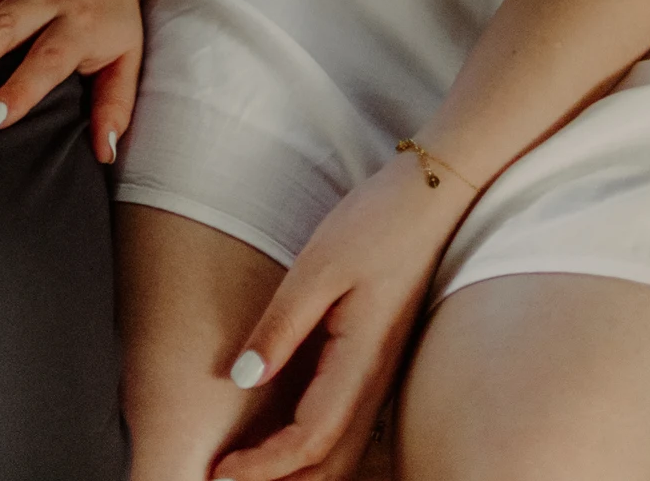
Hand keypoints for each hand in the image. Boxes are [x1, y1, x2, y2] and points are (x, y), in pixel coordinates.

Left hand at [214, 156, 469, 480]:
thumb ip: (281, 327)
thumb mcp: (318, 267)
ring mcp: (380, 375)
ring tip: (248, 468)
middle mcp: (374, 382)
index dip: (262, 467)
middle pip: (328, 464)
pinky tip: (283, 433)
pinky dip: (311, 446)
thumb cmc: (376, 223)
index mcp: (359, 364)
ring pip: (340, 450)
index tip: (217, 473)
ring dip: (295, 471)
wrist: (431, 196)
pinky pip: (345, 424)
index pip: (308, 441)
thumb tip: (242, 379)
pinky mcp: (377, 360)